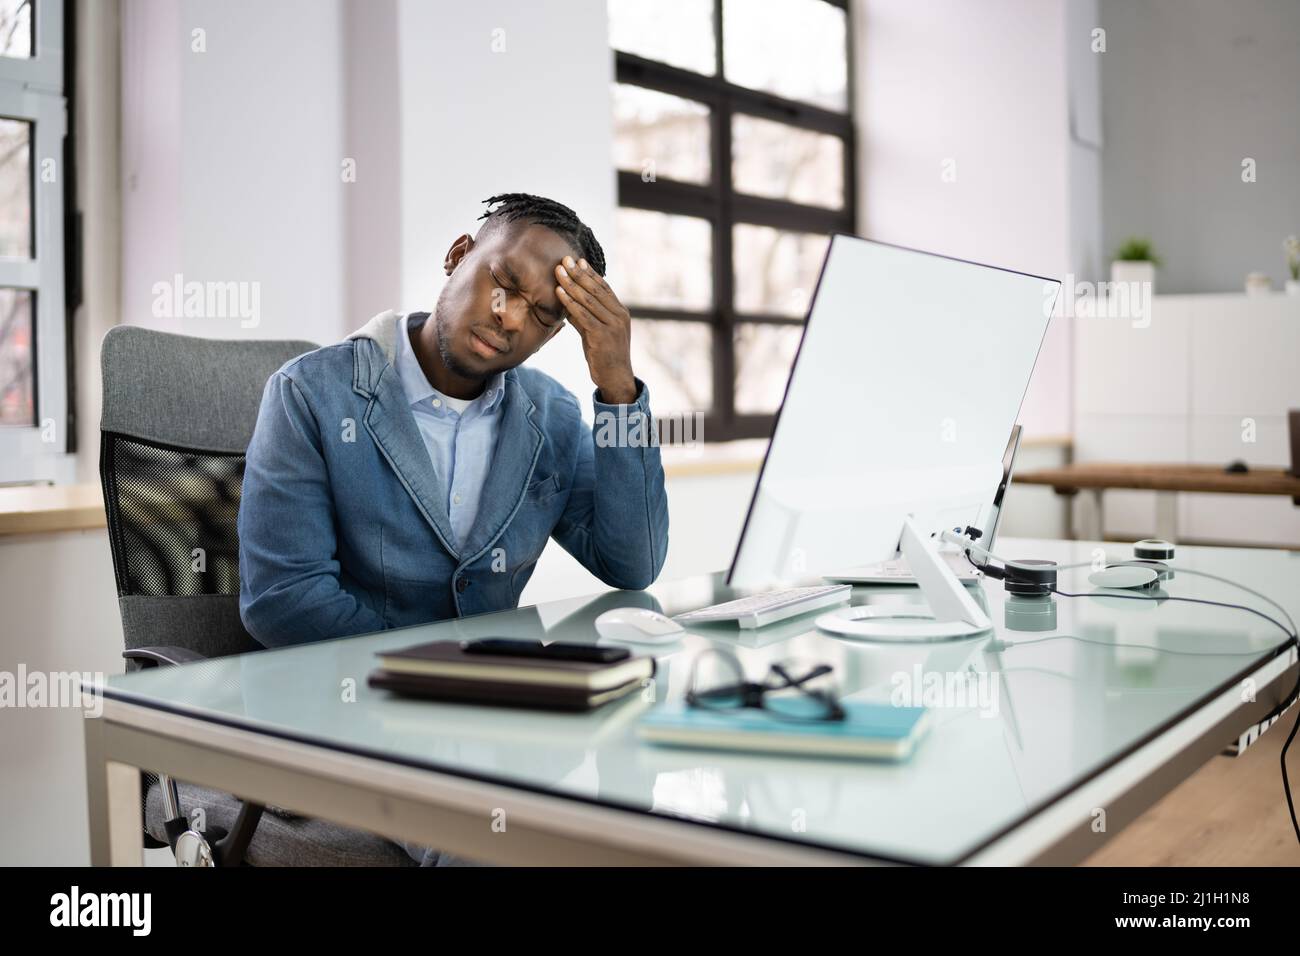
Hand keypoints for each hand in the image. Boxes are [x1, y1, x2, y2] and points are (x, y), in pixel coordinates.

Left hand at [554, 255, 637, 404]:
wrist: (616, 379)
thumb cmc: (604, 356)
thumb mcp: (594, 333)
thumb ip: (584, 317)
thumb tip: (568, 303)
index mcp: (620, 312)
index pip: (603, 287)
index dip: (589, 273)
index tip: (577, 261)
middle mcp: (619, 315)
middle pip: (596, 289)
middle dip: (578, 273)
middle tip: (564, 260)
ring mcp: (613, 325)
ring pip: (589, 300)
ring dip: (571, 284)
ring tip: (558, 271)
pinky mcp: (603, 336)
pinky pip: (584, 315)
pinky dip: (570, 303)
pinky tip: (559, 293)